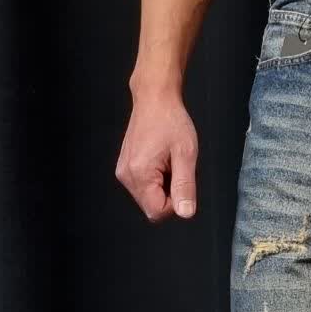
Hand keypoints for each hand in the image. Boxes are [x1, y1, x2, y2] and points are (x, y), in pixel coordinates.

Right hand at [115, 89, 197, 221]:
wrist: (154, 98)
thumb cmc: (170, 120)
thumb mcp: (185, 154)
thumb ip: (185, 186)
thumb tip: (185, 213)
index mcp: (139, 173)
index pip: (157, 212)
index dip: (175, 203)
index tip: (181, 180)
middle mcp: (127, 175)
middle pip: (152, 206)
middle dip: (169, 194)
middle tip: (174, 167)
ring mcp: (124, 172)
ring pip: (149, 197)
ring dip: (163, 186)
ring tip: (167, 161)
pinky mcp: (126, 168)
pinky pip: (145, 187)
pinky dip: (157, 179)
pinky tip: (160, 160)